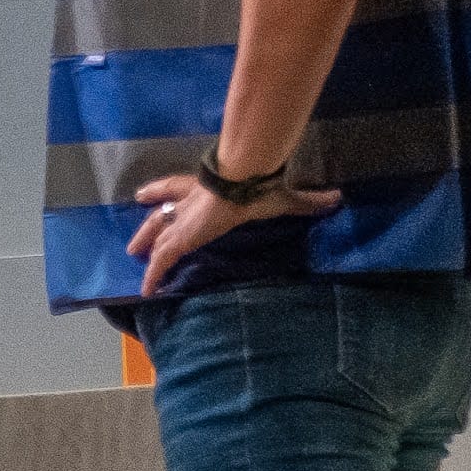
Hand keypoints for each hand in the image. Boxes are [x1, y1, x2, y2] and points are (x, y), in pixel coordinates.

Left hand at [128, 170, 340, 292]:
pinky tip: (146, 289)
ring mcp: (182, 220)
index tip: (147, 195)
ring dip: (145, 245)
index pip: (178, 188)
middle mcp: (188, 202)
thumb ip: (307, 200)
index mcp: (206, 187)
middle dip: (149, 224)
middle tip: (137, 236)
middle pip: (160, 212)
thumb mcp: (285, 196)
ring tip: (134, 257)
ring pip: (156, 235)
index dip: (162, 192)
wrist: (242, 180)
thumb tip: (336, 199)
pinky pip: (161, 261)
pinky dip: (153, 274)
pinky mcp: (181, 238)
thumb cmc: (259, 186)